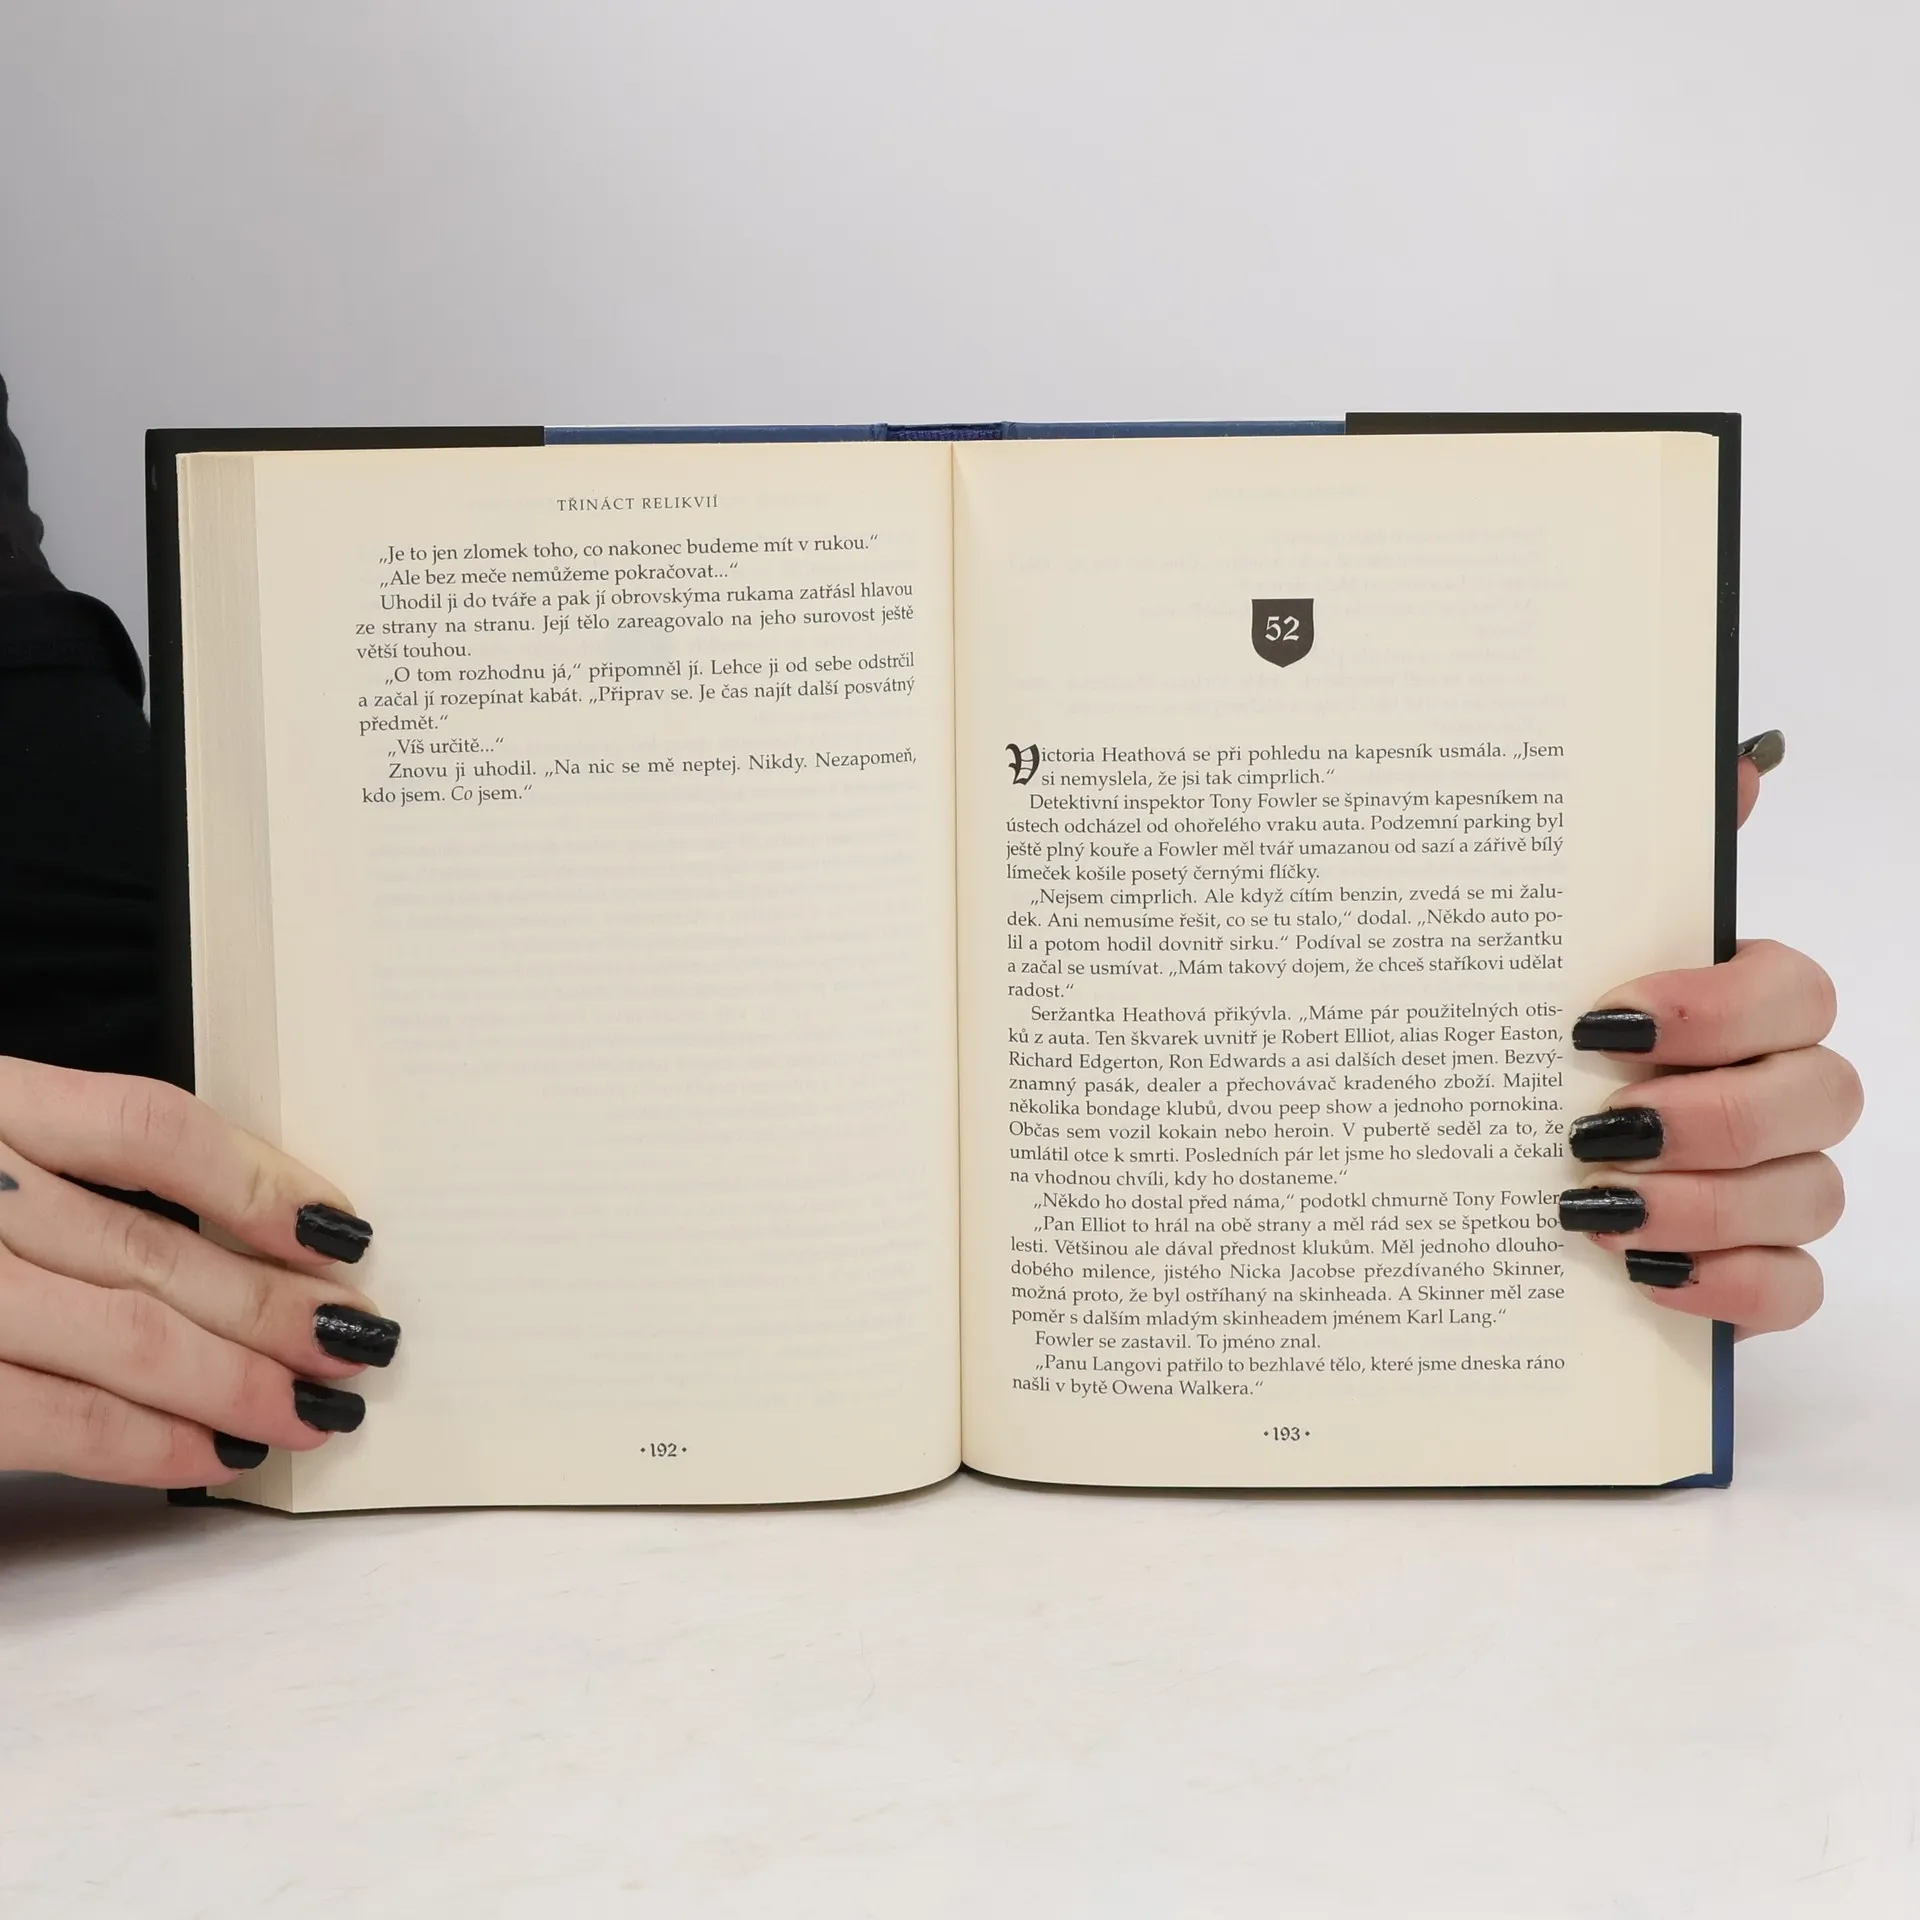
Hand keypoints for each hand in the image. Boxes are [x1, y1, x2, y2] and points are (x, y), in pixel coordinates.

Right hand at [0, 1059, 397, 1486]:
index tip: (344, 1233)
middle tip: (361, 1337)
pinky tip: (220, 1451)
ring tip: (319, 1404)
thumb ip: (70, 1167)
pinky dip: (148, 1442)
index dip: (261, 1183)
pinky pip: (56, 1419)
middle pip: (154, 1248)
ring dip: (241, 1378)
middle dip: (276, 1304)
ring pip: (127, 1335)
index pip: (149, 1129)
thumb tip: (249, 1230)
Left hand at [1558, 734, 1860, 1334]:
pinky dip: (1731, 1286)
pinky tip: (1641, 1269)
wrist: (1469, 1164)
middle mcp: (1776, 1087)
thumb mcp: (1554, 947)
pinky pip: (1797, 1289)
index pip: (1795, 990)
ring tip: (1588, 1206)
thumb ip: (1639, 861)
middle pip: (1824, 1094)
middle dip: (1715, 1115)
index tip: (1600, 1025)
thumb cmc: (1531, 1044)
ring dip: (1706, 1202)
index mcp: (1736, 1003)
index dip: (1717, 1009)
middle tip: (1599, 1128)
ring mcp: (1775, 1185)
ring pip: (1815, 1193)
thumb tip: (1733, 764)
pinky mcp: (1755, 1274)